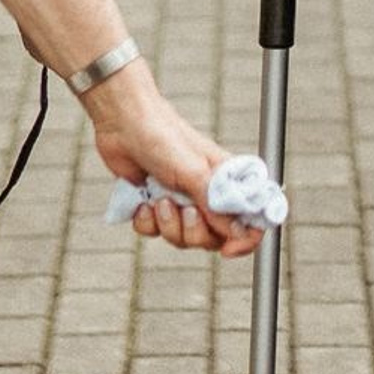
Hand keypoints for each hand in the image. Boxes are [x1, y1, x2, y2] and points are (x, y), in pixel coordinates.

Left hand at [83, 64, 264, 257]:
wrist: (122, 124)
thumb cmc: (164, 137)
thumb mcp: (194, 172)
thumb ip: (216, 204)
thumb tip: (237, 232)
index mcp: (228, 182)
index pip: (251, 218)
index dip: (245, 238)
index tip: (228, 249)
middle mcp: (208, 194)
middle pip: (214, 237)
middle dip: (194, 232)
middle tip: (183, 210)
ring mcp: (182, 201)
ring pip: (183, 238)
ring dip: (168, 224)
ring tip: (158, 199)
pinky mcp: (157, 206)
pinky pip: (155, 232)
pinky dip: (146, 222)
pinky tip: (143, 200)